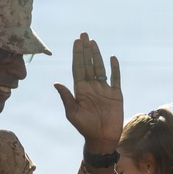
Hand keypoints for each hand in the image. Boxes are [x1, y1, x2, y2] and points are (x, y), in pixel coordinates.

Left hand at [53, 33, 122, 152]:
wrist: (102, 138)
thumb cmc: (85, 128)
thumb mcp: (72, 113)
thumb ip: (66, 97)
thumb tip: (56, 83)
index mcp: (80, 90)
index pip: (78, 68)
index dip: (77, 54)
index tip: (76, 41)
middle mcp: (91, 87)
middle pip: (88, 64)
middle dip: (85, 50)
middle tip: (84, 34)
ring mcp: (104, 90)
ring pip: (100, 68)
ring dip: (97, 55)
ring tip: (93, 42)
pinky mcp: (116, 94)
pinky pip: (115, 78)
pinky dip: (114, 68)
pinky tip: (112, 58)